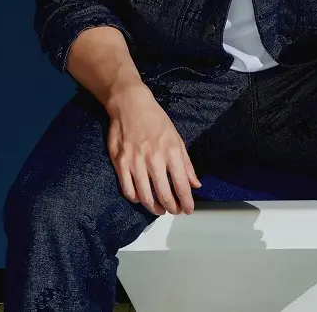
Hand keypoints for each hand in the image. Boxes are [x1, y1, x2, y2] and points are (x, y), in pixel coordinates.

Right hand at [105, 82, 201, 215]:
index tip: (188, 210)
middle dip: (172, 208)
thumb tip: (196, 184)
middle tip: (174, 211)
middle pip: (164, 195)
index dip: (186, 202)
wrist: (130, 104)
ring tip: (160, 209)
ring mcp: (136, 162)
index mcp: (171, 151)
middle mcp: (154, 159)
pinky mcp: (120, 163)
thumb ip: (186, 163)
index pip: (182, 185)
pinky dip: (136, 199)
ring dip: (154, 208)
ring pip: (146, 196)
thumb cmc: (155, 119)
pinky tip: (142, 198)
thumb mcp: (177, 137)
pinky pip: (128, 190)